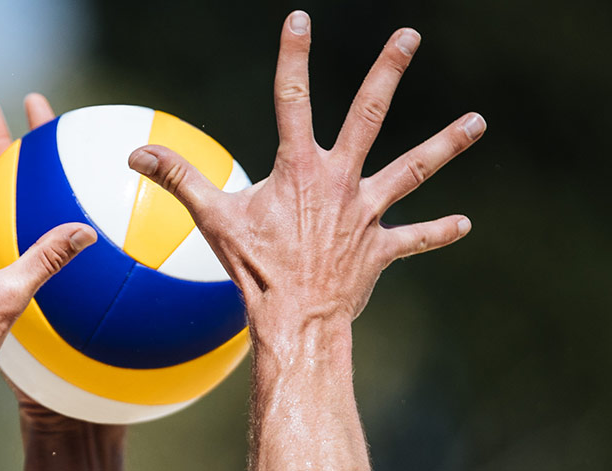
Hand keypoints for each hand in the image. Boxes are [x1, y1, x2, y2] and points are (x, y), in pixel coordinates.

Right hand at [126, 12, 483, 469]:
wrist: (296, 319)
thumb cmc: (254, 269)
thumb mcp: (212, 218)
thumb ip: (177, 178)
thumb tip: (134, 152)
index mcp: (299, 168)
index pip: (292, 98)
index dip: (293, 57)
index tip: (299, 19)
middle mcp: (341, 181)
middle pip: (369, 115)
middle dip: (387, 71)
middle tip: (409, 35)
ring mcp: (367, 213)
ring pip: (413, 170)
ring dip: (446, 144)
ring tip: (477, 121)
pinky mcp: (381, 248)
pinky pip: (414, 238)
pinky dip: (437, 232)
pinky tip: (463, 224)